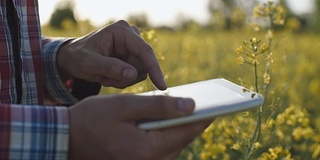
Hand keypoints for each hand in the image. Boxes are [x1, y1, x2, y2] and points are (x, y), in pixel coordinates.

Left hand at [57, 20, 166, 89]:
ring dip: (123, 79)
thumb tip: (133, 74)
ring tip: (105, 76)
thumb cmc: (78, 58)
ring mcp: (132, 46)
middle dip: (126, 76)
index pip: (144, 51)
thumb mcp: (90, 63)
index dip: (154, 69)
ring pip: (141, 71)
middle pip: (143, 64)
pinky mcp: (132, 56)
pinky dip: (123, 80)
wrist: (73, 60)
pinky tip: (109, 76)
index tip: (161, 86)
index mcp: (121, 31)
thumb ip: (111, 68)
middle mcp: (130, 36)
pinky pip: (137, 74)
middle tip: (106, 79)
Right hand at [68, 95, 212, 159]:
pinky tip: (167, 119)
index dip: (203, 117)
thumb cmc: (93, 119)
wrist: (67, 138)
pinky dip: (167, 133)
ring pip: (172, 145)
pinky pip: (161, 148)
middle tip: (205, 104)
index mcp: (148, 149)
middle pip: (181, 140)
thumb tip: (190, 105)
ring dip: (180, 127)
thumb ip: (159, 106)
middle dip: (193, 122)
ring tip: (187, 109)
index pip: (185, 132)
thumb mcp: (126, 106)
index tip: (218, 105)